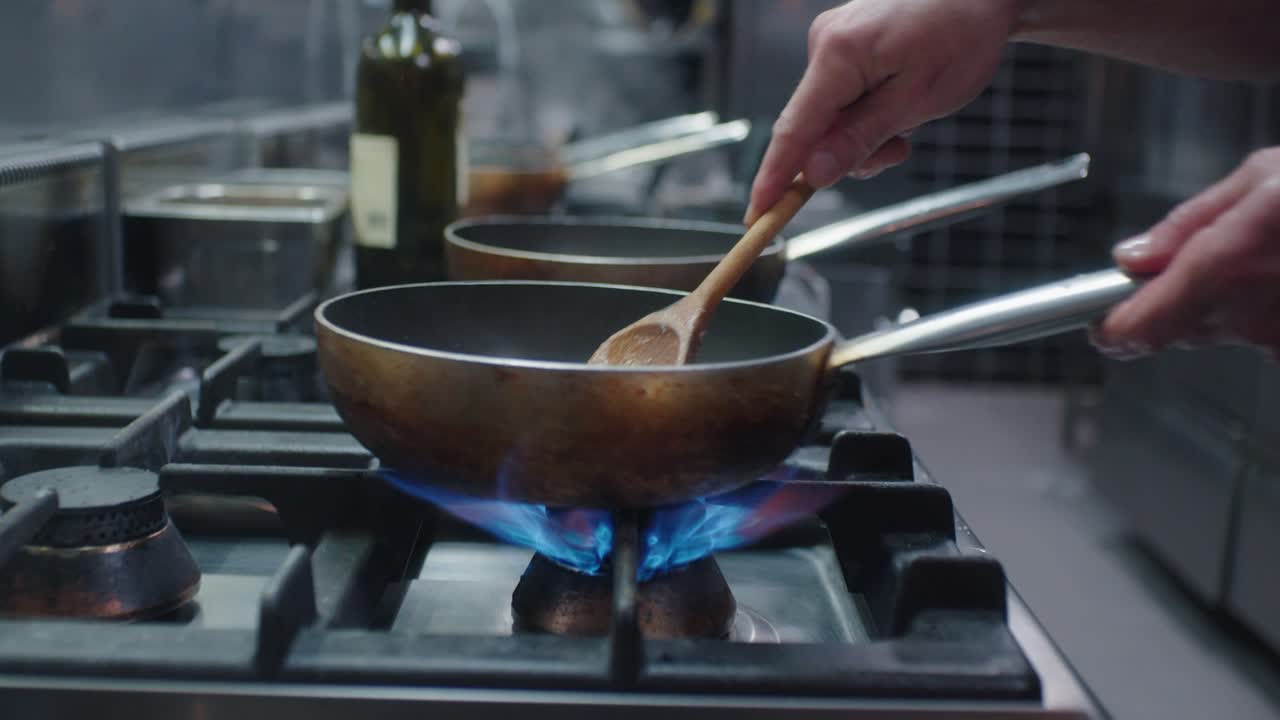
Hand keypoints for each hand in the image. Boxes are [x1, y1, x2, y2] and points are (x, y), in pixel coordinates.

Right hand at [745, 0, 1018, 223]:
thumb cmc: (962, 34)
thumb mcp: (917, 99)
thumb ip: (860, 139)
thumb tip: (815, 175)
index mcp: (838, 54)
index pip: (794, 129)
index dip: (775, 177)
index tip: (759, 214)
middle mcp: (824, 44)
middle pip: (813, 128)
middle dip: (848, 152)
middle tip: (898, 151)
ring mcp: (832, 43)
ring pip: (830, 117)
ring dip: (864, 133)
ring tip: (909, 120)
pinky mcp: (843, 46)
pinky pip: (841, 98)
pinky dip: (866, 113)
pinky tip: (898, 102)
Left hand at [1095, 148, 1279, 360]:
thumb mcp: (1262, 175)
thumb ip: (1186, 223)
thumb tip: (1130, 257)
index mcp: (1224, 266)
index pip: (1138, 329)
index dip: (1111, 328)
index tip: (1097, 320)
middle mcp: (1247, 314)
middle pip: (1175, 327)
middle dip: (1174, 298)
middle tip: (1198, 258)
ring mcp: (1277, 338)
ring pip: (1220, 327)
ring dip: (1226, 299)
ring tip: (1264, 252)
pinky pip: (1262, 331)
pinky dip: (1264, 305)